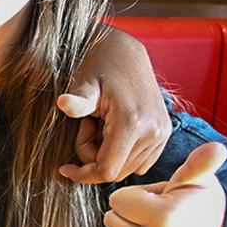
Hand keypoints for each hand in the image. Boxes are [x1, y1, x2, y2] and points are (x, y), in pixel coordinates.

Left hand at [58, 27, 170, 183]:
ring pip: (128, 168)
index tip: (64, 168)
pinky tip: (110, 129)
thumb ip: (77, 100)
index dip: (83, 175)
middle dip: (93, 159)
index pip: (107, 170)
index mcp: (133, 123)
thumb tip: (63, 103)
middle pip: (116, 171)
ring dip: (106, 155)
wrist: (124, 52)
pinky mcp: (163, 133)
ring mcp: (161, 133)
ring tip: (97, 125)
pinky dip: (121, 153)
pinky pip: (140, 160)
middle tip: (84, 128)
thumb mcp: (83, 82)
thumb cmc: (97, 66)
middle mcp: (153, 132)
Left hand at [105, 142, 226, 226]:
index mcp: (165, 215)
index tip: (155, 200)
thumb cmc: (204, 211)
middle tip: (156, 217)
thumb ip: (199, 165)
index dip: (134, 197)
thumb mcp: (200, 184)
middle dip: (130, 216)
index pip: (118, 200)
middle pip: (112, 222)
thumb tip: (216, 147)